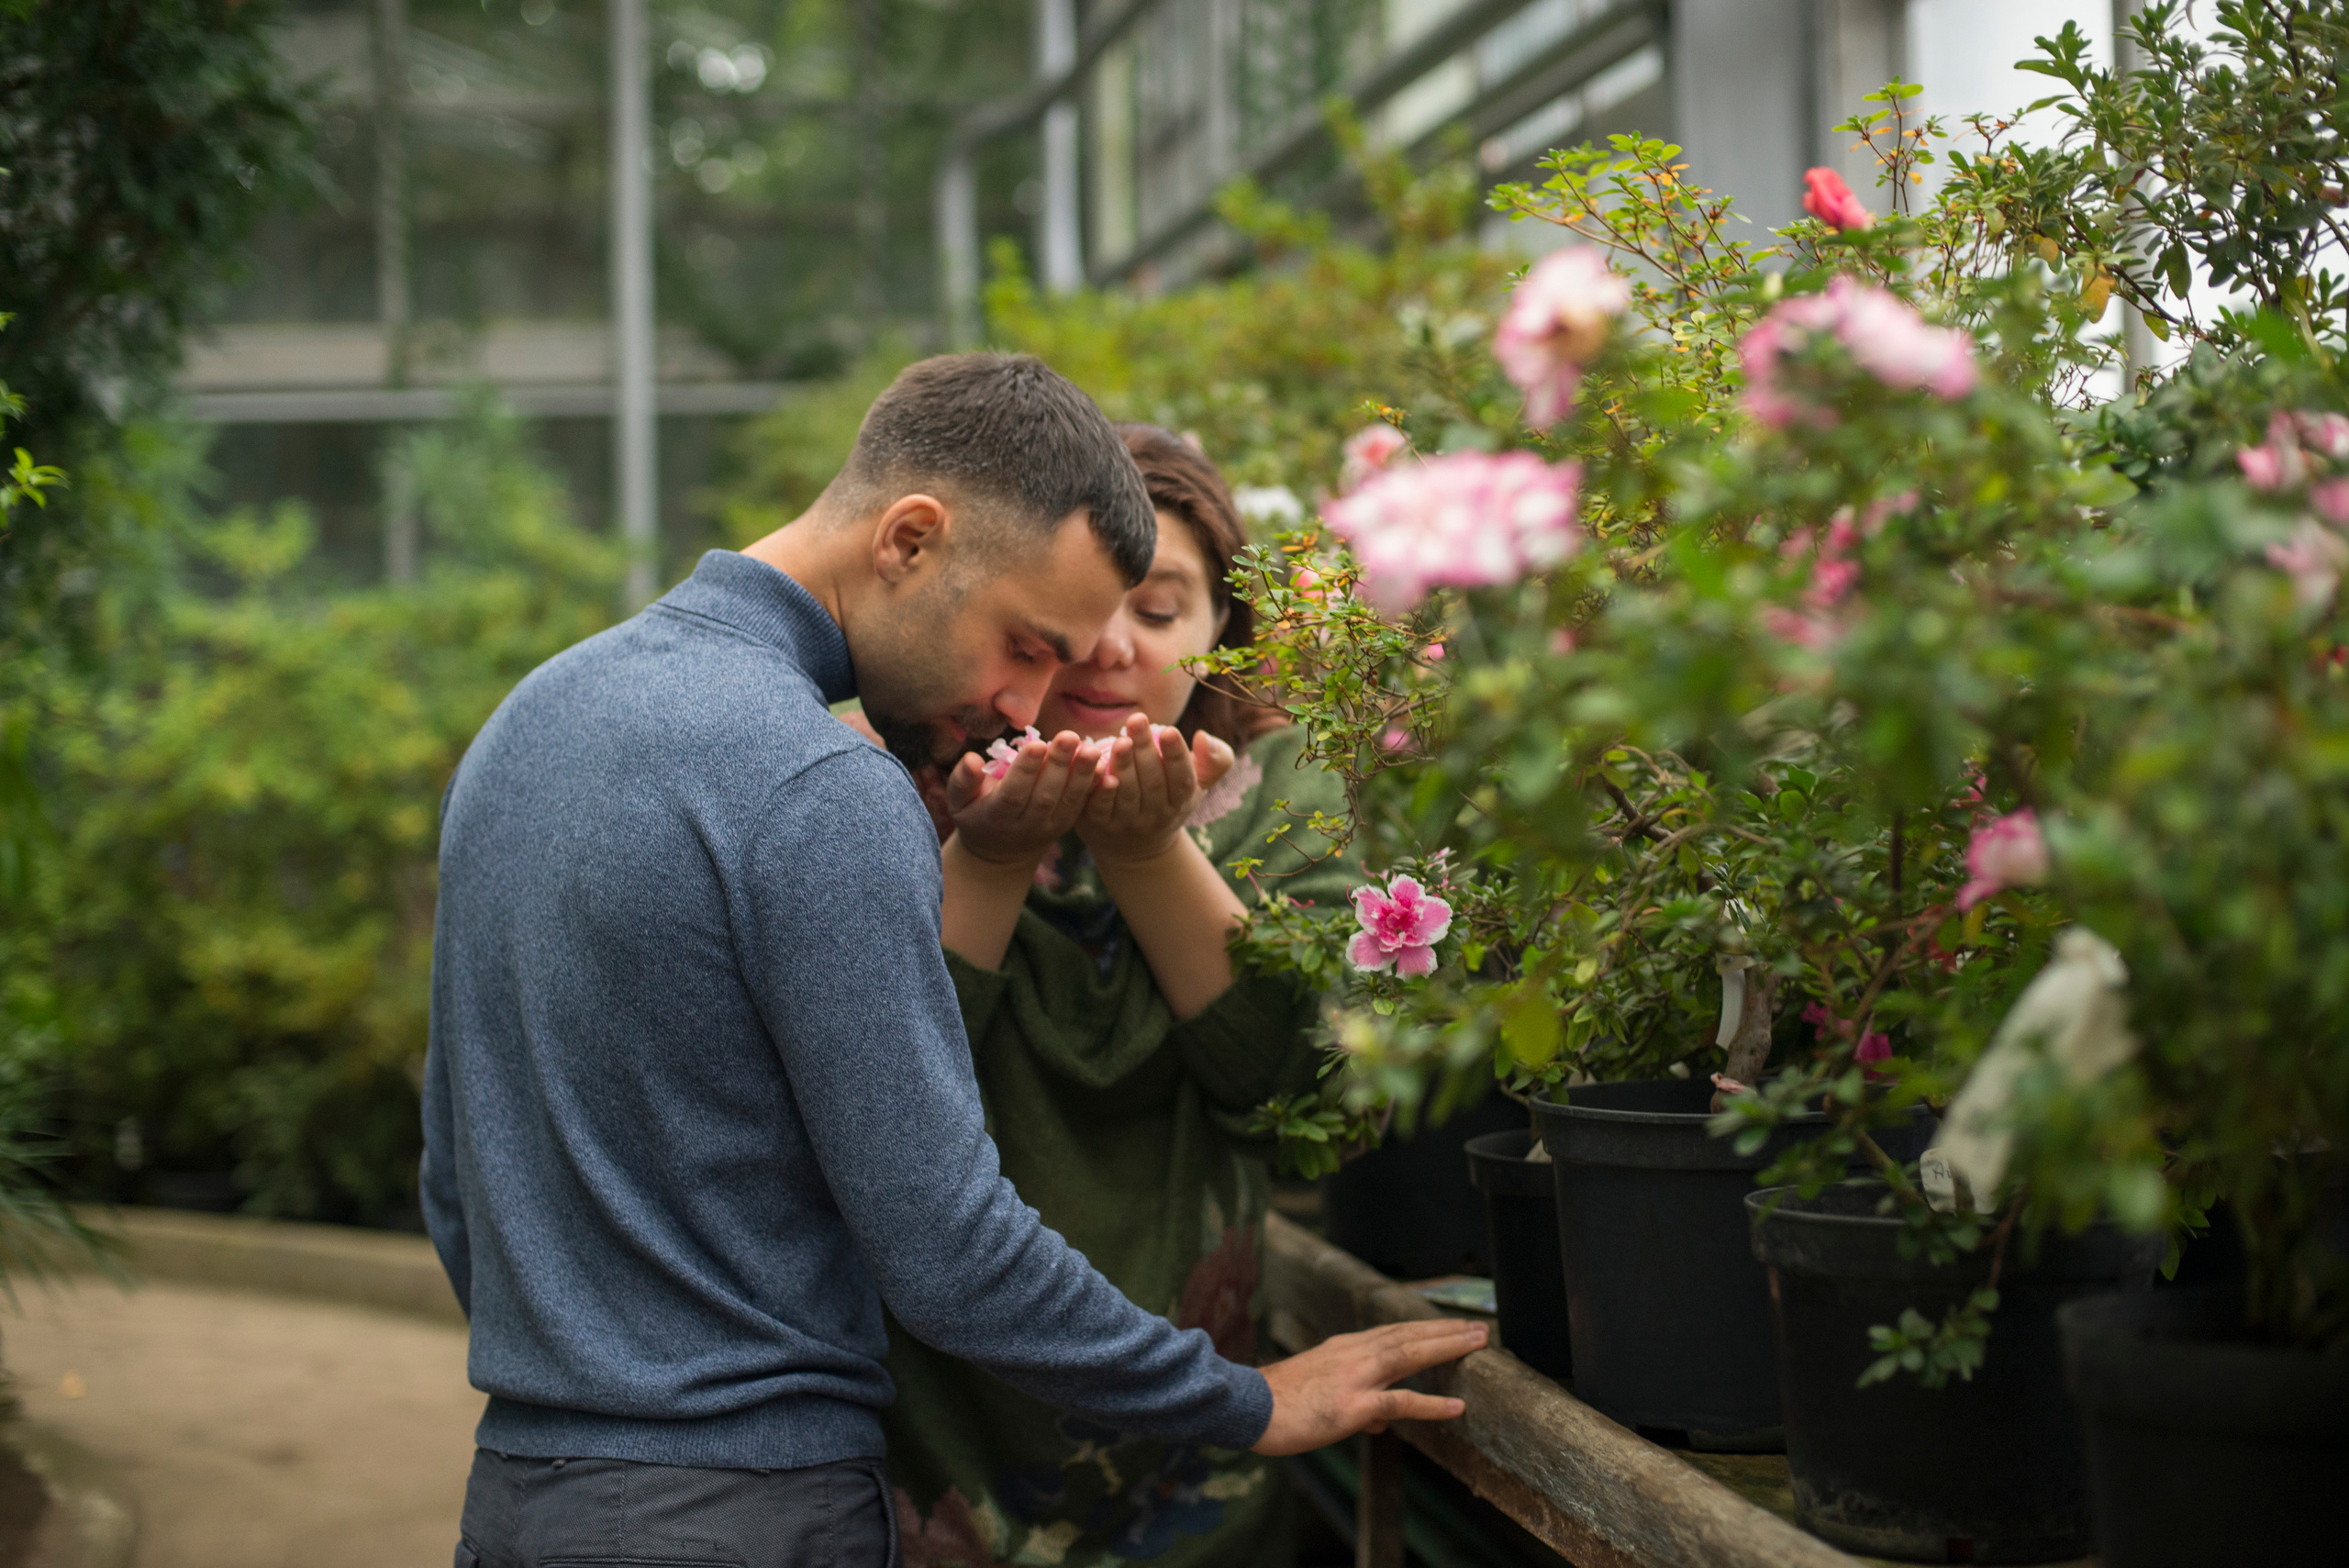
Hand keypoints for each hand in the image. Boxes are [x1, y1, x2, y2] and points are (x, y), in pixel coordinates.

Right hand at [944, 729, 1108, 865]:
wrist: (1001, 850)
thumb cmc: (976, 813)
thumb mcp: (959, 801)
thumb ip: (963, 780)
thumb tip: (971, 758)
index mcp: (997, 816)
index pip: (1013, 793)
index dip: (1025, 770)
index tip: (1036, 744)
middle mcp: (1026, 824)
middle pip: (1045, 794)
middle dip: (1058, 765)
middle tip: (1070, 736)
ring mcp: (1049, 826)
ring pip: (1068, 800)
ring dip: (1082, 774)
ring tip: (1092, 749)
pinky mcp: (1066, 823)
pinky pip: (1082, 805)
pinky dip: (1095, 788)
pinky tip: (1107, 767)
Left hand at [1076, 715, 1235, 865]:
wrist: (1139, 846)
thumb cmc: (1170, 799)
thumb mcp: (1199, 783)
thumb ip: (1214, 759)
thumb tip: (1203, 736)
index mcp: (1181, 800)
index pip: (1182, 778)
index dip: (1176, 755)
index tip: (1169, 730)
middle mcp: (1157, 814)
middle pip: (1152, 781)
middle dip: (1144, 749)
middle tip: (1137, 719)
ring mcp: (1128, 822)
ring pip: (1127, 793)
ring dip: (1123, 766)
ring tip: (1120, 740)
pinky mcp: (1100, 825)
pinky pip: (1100, 809)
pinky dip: (1100, 791)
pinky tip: (1098, 769)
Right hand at [1251, 1319, 1485, 1455]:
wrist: (1246, 1408)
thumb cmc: (1278, 1405)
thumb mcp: (1320, 1394)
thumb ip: (1356, 1404)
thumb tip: (1381, 1422)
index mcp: (1344, 1350)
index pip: (1393, 1333)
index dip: (1425, 1328)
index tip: (1452, 1326)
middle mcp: (1353, 1354)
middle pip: (1408, 1335)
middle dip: (1446, 1330)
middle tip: (1480, 1327)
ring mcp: (1354, 1377)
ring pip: (1409, 1354)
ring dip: (1446, 1347)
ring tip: (1478, 1343)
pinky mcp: (1352, 1405)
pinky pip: (1399, 1403)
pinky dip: (1430, 1404)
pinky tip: (1456, 1407)